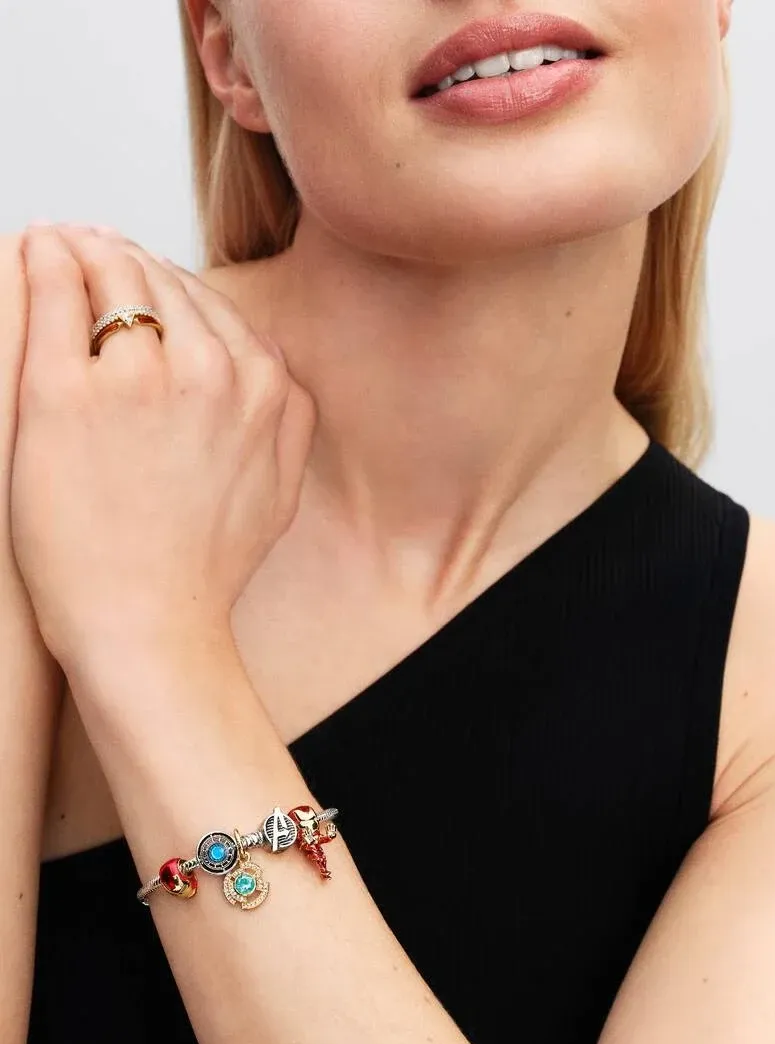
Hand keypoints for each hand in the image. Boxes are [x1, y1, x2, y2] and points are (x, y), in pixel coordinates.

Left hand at [10, 226, 314, 669]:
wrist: (150, 623)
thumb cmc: (205, 567)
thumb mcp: (282, 492)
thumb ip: (292, 420)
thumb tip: (276, 378)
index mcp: (261, 386)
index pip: (211, 305)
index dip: (171, 289)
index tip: (144, 282)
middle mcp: (208, 369)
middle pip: (161, 280)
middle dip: (125, 259)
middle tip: (94, 248)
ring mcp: (135, 376)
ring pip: (110, 275)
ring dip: (83, 248)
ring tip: (60, 243)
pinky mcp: (64, 392)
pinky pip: (54, 294)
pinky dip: (44, 261)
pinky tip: (36, 249)